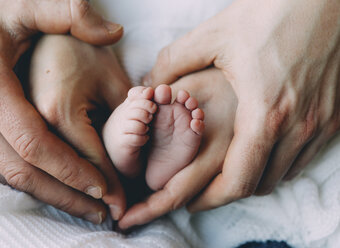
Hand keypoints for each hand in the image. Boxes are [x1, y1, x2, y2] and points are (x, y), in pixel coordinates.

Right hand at [0, 0, 123, 222]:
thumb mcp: (26, 2)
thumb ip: (71, 14)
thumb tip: (115, 31)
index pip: (39, 146)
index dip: (74, 172)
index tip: (107, 189)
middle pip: (24, 172)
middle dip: (67, 195)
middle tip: (102, 211)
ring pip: (9, 176)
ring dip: (49, 195)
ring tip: (84, 207)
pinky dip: (29, 182)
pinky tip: (54, 186)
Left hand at [124, 0, 339, 224]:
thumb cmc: (270, 14)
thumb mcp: (214, 36)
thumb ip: (173, 63)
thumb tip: (149, 86)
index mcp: (264, 113)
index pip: (238, 179)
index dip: (211, 198)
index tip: (190, 203)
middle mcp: (297, 126)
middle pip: (259, 184)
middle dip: (227, 192)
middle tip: (204, 189)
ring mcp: (320, 124)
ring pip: (281, 174)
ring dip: (252, 178)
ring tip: (228, 169)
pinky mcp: (334, 117)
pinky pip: (303, 157)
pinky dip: (278, 163)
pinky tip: (261, 149)